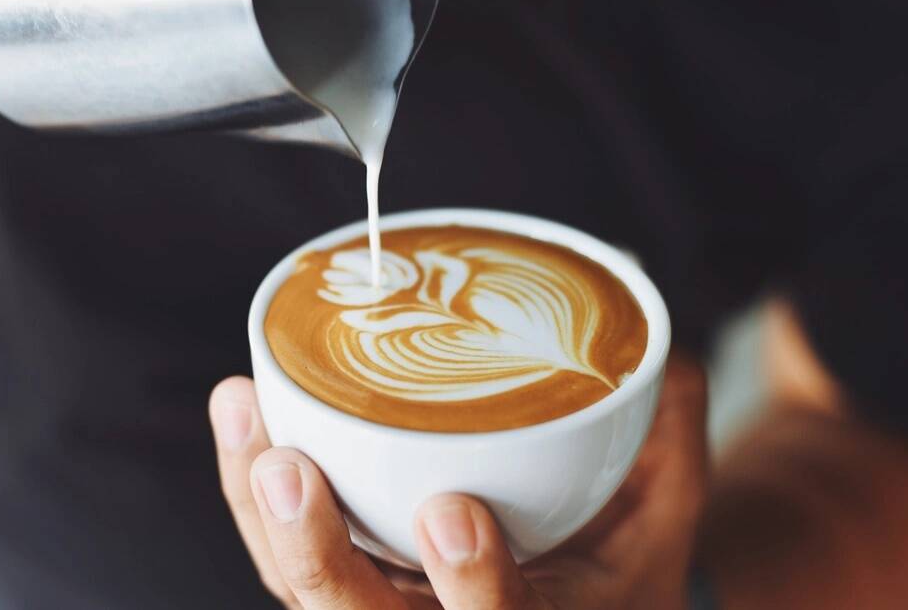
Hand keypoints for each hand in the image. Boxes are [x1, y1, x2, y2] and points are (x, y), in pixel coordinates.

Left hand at [209, 353, 707, 608]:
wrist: (578, 603)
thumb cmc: (618, 562)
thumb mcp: (664, 508)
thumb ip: (665, 428)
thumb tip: (654, 326)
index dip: (475, 588)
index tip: (453, 513)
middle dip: (318, 556)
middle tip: (289, 471)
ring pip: (303, 590)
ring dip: (260, 511)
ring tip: (244, 412)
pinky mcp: (348, 583)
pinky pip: (283, 557)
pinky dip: (251, 492)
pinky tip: (242, 412)